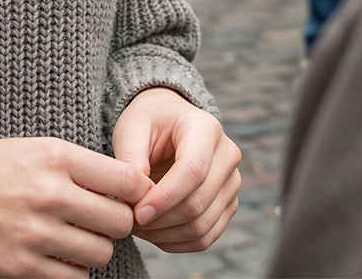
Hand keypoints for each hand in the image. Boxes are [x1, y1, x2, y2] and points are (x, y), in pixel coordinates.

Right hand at [0, 137, 144, 278]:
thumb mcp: (26, 148)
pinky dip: (72, 270)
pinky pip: (74, 278)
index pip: (126, 180)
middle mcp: (49, 193)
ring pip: (101, 253)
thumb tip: (121, 187)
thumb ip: (71, 165)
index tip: (130, 196)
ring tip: (72, 236)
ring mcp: (36, 233)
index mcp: (53, 155)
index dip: (136, 191)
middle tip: (98, 218)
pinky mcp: (21, 268)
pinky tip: (55, 254)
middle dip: (115, 222)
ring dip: (93, 247)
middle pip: (120, 221)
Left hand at [113, 87, 240, 253]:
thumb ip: (131, 162)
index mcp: (205, 128)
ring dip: (166, 234)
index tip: (137, 213)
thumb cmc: (147, 122)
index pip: (193, 171)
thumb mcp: (131, 130)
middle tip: (129, 221)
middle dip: (160, 220)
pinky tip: (153, 233)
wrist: (166, 120)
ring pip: (202, 226)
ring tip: (137, 226)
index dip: (165, 198)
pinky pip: (205, 237)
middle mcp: (227, 155)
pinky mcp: (227, 204)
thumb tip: (136, 203)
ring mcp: (231, 182)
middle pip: (198, 203)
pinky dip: (177, 242)